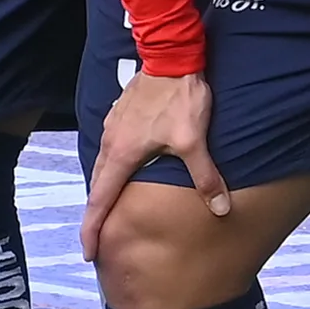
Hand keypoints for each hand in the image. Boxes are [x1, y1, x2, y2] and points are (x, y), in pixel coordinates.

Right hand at [82, 67, 222, 260]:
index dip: (93, 230)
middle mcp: (111, 143)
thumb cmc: (179, 97)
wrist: (170, 55)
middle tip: (98, 239)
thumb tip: (220, 209)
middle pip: (97, 187)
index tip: (88, 253)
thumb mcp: (193, 141)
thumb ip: (205, 177)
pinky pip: (111, 149)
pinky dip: (113, 168)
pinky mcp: (120, 115)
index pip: (100, 202)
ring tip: (109, 208)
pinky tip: (124, 168)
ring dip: (104, 190)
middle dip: (96, 216)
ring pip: (103, 166)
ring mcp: (113, 127)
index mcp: (121, 154)